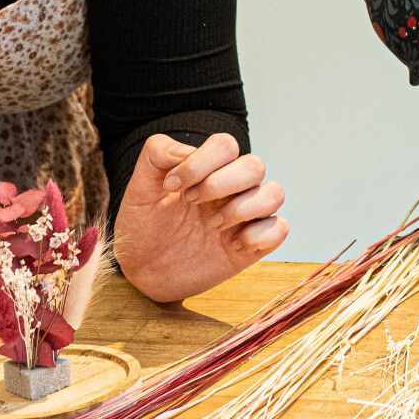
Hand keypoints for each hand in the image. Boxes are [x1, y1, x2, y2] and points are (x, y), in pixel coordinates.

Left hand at [114, 134, 289, 303]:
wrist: (144, 272)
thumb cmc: (144, 229)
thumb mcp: (139, 190)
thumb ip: (157, 156)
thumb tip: (188, 151)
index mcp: (209, 171)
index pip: (226, 145)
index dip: (201, 162)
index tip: (171, 186)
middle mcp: (232, 190)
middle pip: (255, 165)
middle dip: (220, 184)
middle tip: (191, 203)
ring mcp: (245, 218)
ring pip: (274, 193)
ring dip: (241, 209)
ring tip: (212, 226)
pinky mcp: (253, 247)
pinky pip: (279, 229)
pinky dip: (258, 235)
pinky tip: (231, 245)